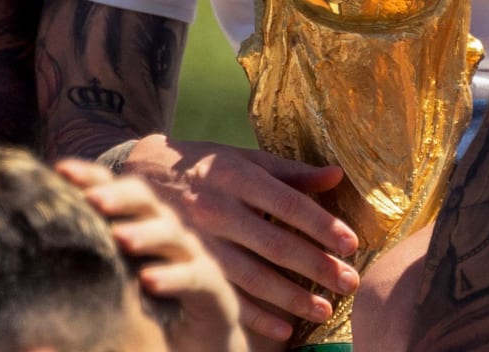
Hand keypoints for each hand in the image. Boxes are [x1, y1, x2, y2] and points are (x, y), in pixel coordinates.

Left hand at [58, 159, 247, 351]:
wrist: (200, 343)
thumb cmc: (147, 308)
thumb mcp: (114, 282)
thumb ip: (85, 267)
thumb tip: (37, 259)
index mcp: (139, 224)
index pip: (114, 190)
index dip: (91, 176)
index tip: (60, 170)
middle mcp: (166, 232)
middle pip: (144, 200)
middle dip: (118, 196)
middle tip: (92, 200)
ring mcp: (192, 257)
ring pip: (171, 234)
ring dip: (145, 233)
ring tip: (120, 238)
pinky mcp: (213, 289)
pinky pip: (195, 276)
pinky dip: (173, 276)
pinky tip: (150, 280)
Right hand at [119, 134, 358, 343]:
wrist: (136, 175)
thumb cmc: (202, 165)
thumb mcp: (242, 158)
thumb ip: (289, 171)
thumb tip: (337, 173)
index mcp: (236, 175)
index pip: (288, 204)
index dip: (322, 225)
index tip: (352, 244)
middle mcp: (218, 208)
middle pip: (275, 244)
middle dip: (316, 266)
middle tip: (351, 283)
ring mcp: (199, 240)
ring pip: (253, 276)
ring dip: (292, 297)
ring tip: (324, 311)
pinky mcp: (185, 264)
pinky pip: (224, 295)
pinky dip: (255, 316)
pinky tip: (284, 329)